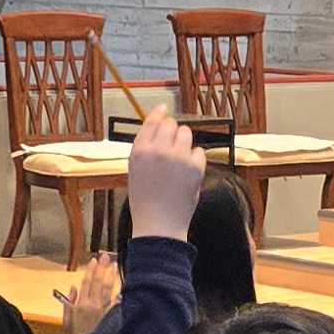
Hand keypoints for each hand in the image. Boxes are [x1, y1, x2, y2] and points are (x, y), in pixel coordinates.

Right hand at [54, 254, 119, 333]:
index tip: (94, 260)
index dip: (90, 270)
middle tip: (106, 256)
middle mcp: (93, 305)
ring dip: (111, 275)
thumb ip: (69, 302)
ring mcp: (104, 310)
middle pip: (98, 282)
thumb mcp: (67, 320)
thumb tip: (73, 286)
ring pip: (108, 289)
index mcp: (80, 305)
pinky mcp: (112, 315)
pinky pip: (117, 301)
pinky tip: (123, 284)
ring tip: (114, 265)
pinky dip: (120, 292)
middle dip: (102, 268)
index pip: (86, 283)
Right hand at [121, 108, 204, 238]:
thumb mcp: (135, 169)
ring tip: (178, 162)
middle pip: (171, 124)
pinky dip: (195, 160)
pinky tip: (186, 174)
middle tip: (170, 148)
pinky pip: (199, 151)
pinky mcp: (195, 167)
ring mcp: (178, 158)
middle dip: (172, 132)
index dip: (158, 114)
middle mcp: (158, 151)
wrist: (159, 225)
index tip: (163, 109)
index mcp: (139, 151)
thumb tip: (159, 120)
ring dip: (184, 143)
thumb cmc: (145, 199)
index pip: (152, 122)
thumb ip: (145, 146)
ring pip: (186, 133)